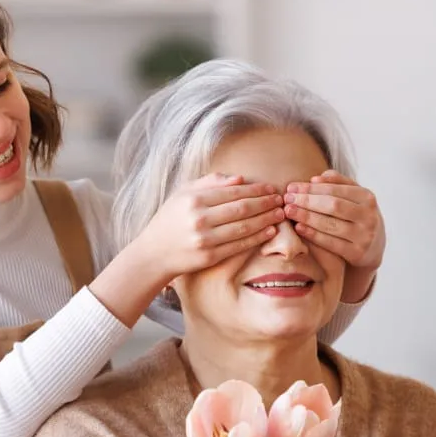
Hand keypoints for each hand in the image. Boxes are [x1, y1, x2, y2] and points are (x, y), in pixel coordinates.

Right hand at [128, 173, 285, 280]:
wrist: (154, 252)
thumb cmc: (171, 219)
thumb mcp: (183, 193)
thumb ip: (210, 183)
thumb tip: (240, 179)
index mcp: (194, 200)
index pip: (233, 192)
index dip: (256, 189)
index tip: (271, 188)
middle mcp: (199, 219)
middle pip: (242, 209)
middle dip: (265, 203)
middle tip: (281, 200)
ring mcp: (205, 240)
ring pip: (243, 227)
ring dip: (266, 220)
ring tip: (280, 214)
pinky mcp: (209, 257)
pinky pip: (239, 246)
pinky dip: (257, 238)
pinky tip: (269, 231)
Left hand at [283, 171, 383, 300]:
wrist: (374, 248)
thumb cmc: (357, 216)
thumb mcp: (354, 197)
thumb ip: (338, 183)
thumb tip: (315, 179)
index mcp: (367, 197)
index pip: (335, 189)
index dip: (311, 188)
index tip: (292, 187)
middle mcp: (368, 216)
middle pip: (332, 205)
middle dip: (307, 201)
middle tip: (287, 199)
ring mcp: (364, 236)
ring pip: (330, 224)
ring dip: (306, 217)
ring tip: (289, 211)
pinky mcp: (357, 253)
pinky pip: (331, 243)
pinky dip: (313, 234)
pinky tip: (298, 228)